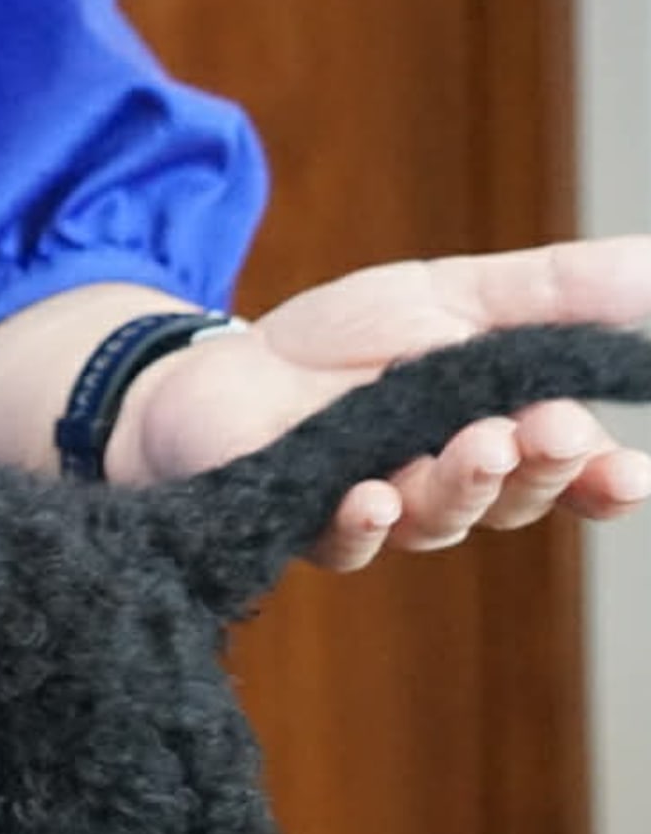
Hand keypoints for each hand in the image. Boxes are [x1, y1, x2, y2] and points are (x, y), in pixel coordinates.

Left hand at [111, 238, 650, 568]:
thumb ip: (557, 291)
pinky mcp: (304, 525)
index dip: (604, 483)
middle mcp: (448, 487)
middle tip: (553, 430)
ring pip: (437, 520)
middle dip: (539, 465)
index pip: (572, 475)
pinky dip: (362, 522)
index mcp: (500, 435)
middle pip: (512, 496)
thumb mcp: (459, 295)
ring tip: (479, 447)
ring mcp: (380, 512)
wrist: (223, 367)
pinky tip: (372, 497)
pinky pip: (342, 541)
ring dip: (462, 486)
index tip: (632, 475)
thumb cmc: (344, 342)